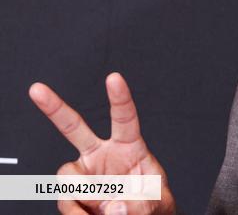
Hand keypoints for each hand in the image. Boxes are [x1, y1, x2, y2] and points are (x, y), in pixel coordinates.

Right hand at [28, 72, 176, 214]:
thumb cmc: (152, 205)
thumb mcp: (158, 202)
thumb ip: (141, 204)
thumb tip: (114, 208)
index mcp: (129, 147)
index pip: (125, 119)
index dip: (120, 98)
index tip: (114, 78)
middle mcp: (102, 155)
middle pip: (74, 128)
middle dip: (54, 108)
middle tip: (36, 89)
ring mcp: (84, 174)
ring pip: (67, 175)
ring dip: (84, 194)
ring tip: (103, 207)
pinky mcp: (72, 195)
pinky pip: (66, 201)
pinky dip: (78, 213)